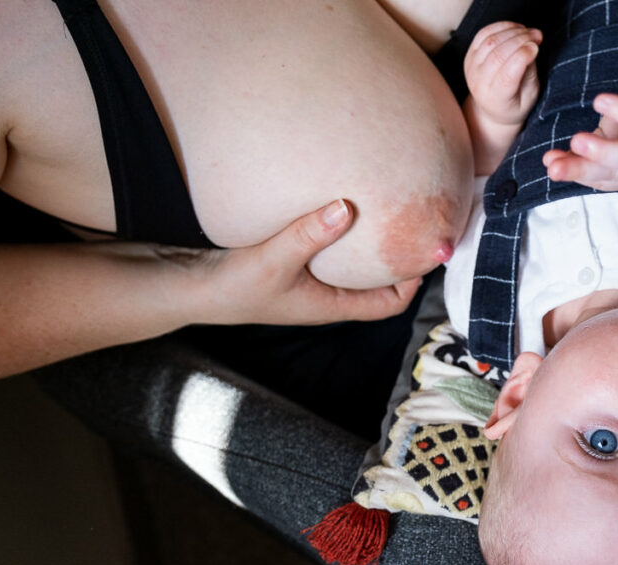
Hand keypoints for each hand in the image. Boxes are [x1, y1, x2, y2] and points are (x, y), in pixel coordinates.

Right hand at [191, 200, 420, 325]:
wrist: (193, 288)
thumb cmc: (234, 287)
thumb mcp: (274, 259)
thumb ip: (309, 233)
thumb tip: (347, 207)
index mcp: (332, 305)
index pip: (388, 304)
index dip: (412, 282)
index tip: (423, 250)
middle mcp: (327, 295)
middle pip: (379, 284)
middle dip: (399, 259)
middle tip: (414, 224)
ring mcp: (312, 281)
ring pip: (355, 266)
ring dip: (372, 245)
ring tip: (388, 211)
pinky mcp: (296, 264)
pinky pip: (332, 251)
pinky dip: (343, 233)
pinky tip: (344, 206)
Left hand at [464, 21, 541, 127]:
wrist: (492, 109)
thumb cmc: (514, 104)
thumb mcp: (529, 97)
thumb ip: (530, 74)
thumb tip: (530, 47)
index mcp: (496, 99)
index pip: (507, 75)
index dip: (523, 56)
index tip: (536, 47)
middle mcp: (479, 83)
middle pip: (498, 54)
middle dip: (521, 40)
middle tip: (537, 36)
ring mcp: (472, 68)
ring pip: (490, 41)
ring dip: (512, 31)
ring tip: (528, 32)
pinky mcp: (470, 55)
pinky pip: (483, 34)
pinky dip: (501, 26)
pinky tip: (515, 28)